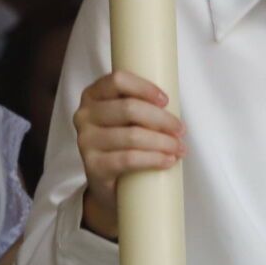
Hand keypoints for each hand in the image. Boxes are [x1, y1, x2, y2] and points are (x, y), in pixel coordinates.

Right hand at [72, 71, 182, 239]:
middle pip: (128, 109)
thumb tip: (175, 105)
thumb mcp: (127, 119)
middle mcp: (84, 115)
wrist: (108, 184)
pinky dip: (153, 159)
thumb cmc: (124, 143)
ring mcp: (86, 141)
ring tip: (179, 148)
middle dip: (162, 119)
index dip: (145, 88)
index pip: (118, 80)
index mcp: (93, 95)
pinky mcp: (93, 165)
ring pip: (132, 135)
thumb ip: (141, 105)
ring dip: (163, 141)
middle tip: (181, 130)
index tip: (166, 100)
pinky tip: (168, 161)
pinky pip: (128, 159)